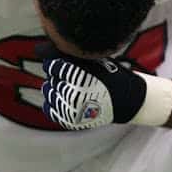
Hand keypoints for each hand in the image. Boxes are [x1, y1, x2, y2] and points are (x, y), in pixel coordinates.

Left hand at [38, 45, 171, 129]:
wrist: (127, 101)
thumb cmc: (111, 76)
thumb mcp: (96, 61)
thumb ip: (73, 57)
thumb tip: (44, 50)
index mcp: (80, 78)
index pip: (54, 66)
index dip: (54, 63)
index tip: (57, 62)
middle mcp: (74, 95)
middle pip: (52, 79)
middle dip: (57, 75)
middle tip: (67, 75)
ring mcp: (72, 110)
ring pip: (49, 93)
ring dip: (54, 87)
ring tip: (65, 85)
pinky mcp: (71, 120)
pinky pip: (50, 110)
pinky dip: (52, 102)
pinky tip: (60, 97)